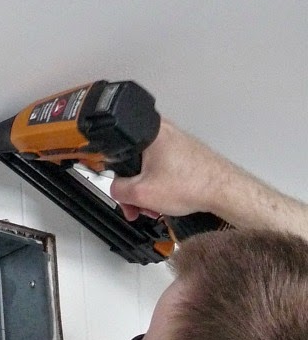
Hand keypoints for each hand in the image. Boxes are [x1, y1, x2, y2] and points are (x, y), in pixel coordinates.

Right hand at [110, 120, 227, 219]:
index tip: (121, 191)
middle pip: (135, 163)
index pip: (119, 152)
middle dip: (133, 189)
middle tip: (136, 206)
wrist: (223, 190)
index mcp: (151, 133)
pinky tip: (165, 200)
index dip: (116, 177)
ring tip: (153, 206)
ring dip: (147, 190)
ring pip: (150, 169)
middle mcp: (165, 133)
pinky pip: (164, 170)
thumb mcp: (141, 193)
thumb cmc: (193, 185)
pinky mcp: (186, 154)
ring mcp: (177, 143)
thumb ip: (117, 190)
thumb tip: (115, 190)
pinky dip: (161, 186)